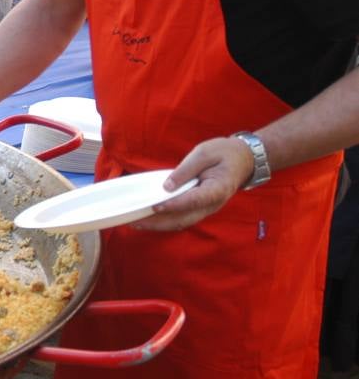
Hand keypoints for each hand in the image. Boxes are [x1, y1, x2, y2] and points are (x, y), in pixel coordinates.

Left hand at [134, 137, 254, 230]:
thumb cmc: (224, 153)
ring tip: (137, 223)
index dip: (174, 204)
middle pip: (184, 219)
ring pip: (182, 222)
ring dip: (159, 225)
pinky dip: (165, 221)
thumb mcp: (204, 153)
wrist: (243, 160)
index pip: (194, 200)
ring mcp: (206, 208)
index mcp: (217, 189)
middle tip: (135, 221)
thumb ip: (185, 170)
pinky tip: (149, 219)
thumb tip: (166, 186)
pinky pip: (182, 218)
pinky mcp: (200, 208)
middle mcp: (212, 204)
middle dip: (159, 222)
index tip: (155, 206)